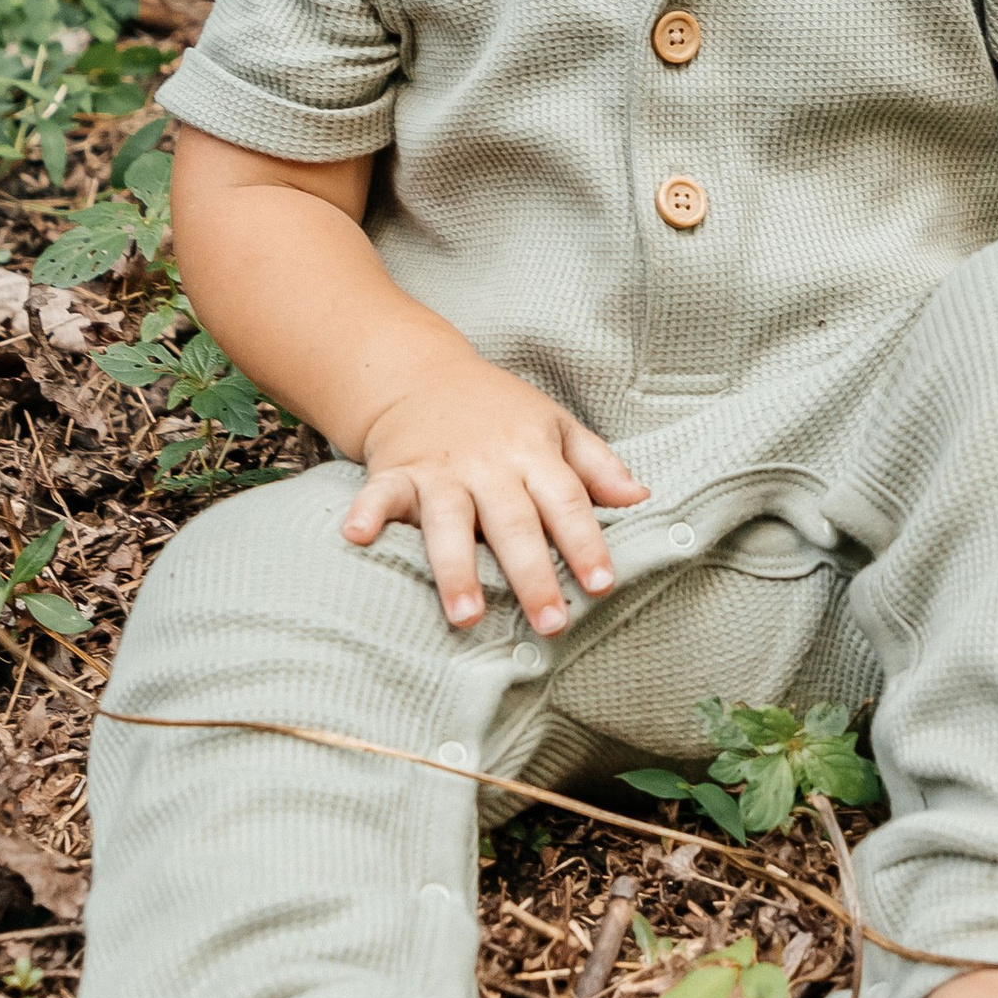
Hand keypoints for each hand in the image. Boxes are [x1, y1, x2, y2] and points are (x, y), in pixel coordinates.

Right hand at [344, 361, 649, 635]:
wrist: (423, 374)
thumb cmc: (499, 411)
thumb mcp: (555, 425)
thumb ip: (597, 465)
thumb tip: (642, 498)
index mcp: (533, 453)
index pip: (566, 500)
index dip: (586, 542)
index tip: (602, 585)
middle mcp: (488, 464)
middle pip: (513, 522)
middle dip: (532, 573)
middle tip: (550, 623)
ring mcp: (440, 469)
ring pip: (450, 521)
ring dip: (456, 567)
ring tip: (466, 615)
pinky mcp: (397, 471)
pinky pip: (380, 494)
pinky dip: (367, 512)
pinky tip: (356, 536)